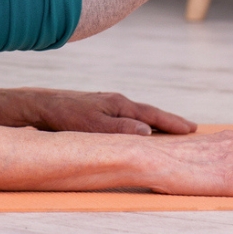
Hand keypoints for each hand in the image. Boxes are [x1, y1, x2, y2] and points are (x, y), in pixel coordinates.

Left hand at [24, 89, 196, 135]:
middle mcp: (116, 102)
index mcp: (119, 104)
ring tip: (169, 128)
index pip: (152, 114)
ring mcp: (106, 104)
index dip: (172, 123)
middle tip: (190, 128)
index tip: (191, 129)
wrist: (40, 106)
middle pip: (148, 111)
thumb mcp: (94, 126)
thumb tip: (148, 131)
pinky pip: (125, 117)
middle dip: (169, 120)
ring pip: (137, 114)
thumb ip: (120, 129)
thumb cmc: (66, 117)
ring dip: (154, 121)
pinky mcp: (97, 110)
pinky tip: (137, 128)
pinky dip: (138, 122)